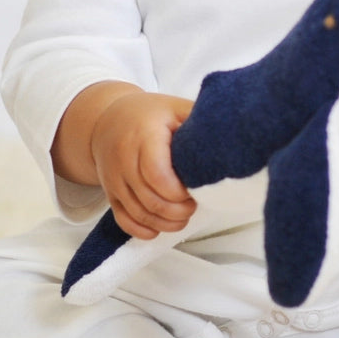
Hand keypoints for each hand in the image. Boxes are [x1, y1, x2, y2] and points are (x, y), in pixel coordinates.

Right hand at [89, 92, 196, 239]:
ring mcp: (114, 178)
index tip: (195, 189)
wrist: (105, 119)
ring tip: (183, 217)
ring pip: (139, 213)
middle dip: (178, 211)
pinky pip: (122, 220)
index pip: (158, 175)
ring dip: (165, 223)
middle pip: (150, 200)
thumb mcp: (175, 107)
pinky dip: (142, 230)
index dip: (180, 192)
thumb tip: (233, 136)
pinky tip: (159, 228)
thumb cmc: (150, 113)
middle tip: (194, 206)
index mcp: (144, 136)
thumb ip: (199, 122)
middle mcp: (124, 159)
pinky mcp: (110, 192)